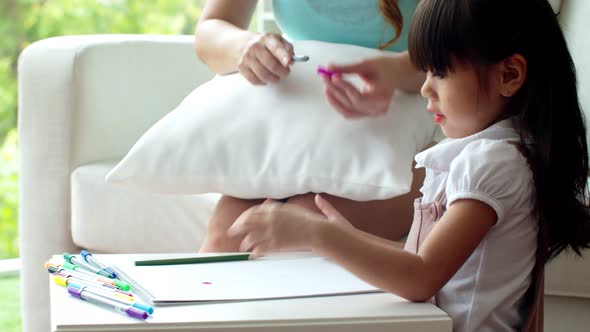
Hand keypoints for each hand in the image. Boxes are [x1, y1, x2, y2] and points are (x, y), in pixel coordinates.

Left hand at [227, 195, 353, 256]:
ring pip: (251, 238)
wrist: (317, 232)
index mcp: (273, 210)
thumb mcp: (292, 208)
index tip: (239, 222)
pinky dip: (254, 252)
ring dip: (245, 242)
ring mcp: (272, 233)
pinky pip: (259, 249)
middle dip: (236, 228)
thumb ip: (278, 206)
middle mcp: (269, 220)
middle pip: (246, 224)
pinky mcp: (276, 245)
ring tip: (243, 246)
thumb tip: (267, 203)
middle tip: (231, 233)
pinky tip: (253, 255)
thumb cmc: (308, 220)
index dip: (242, 218)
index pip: (251, 212)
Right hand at [238, 32, 293, 84]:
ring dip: (274, 79)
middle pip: (272, 65)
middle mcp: (255, 47)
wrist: (240, 44)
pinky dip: (263, 82)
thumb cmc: (262, 44)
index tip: (289, 63)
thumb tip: (291, 60)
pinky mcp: (241, 67)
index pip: (276, 48)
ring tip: (277, 77)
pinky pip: (255, 80)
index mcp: (266, 39)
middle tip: (285, 73)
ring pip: (263, 75)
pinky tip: (265, 78)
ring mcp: (247, 57)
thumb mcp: (276, 40)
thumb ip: (287, 49)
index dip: (284, 56)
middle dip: (282, 72)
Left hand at [321, 56, 400, 117]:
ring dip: (334, 100)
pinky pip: (349, 112)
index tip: (333, 76)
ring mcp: (372, 114)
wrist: (397, 73)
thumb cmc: (385, 67)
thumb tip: (328, 67)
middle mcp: (378, 109)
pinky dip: (338, 104)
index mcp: (382, 97)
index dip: (344, 88)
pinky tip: (331, 92)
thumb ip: (348, 67)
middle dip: (336, 90)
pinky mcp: (366, 113)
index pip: (358, 98)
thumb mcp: (367, 64)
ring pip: (348, 111)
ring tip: (326, 85)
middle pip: (351, 104)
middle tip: (325, 77)